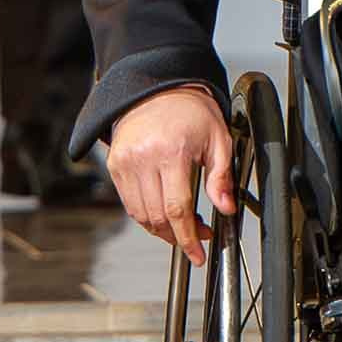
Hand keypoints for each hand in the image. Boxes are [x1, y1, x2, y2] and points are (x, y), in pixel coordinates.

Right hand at [108, 85, 235, 264]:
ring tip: (182, 225)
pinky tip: (163, 212)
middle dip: (178, 235)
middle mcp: (144, 158)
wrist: (158, 88)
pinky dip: (146, 215)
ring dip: (161, 229)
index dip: (188, 237)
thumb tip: (226, 208)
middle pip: (157, 217)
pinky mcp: (115, 165)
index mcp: (172, 152)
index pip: (177, 208)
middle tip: (197, 234)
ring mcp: (125, 162)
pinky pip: (129, 203)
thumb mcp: (218, 139)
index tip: (198, 253)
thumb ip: (221, 177)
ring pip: (141, 215)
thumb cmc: (191, 112)